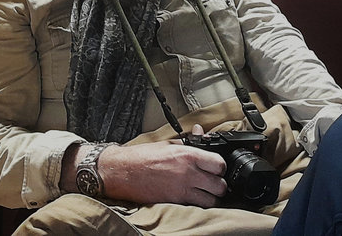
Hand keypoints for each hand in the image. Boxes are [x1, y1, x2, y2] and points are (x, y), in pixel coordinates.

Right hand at [96, 128, 227, 206]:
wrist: (121, 172)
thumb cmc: (140, 157)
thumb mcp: (167, 144)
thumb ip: (188, 141)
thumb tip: (201, 133)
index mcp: (186, 155)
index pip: (219, 164)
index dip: (220, 166)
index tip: (216, 167)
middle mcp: (187, 173)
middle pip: (220, 185)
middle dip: (219, 184)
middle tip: (213, 182)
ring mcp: (181, 190)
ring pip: (212, 201)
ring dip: (211, 197)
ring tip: (205, 192)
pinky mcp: (174, 203)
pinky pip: (196, 208)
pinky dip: (199, 205)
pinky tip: (194, 198)